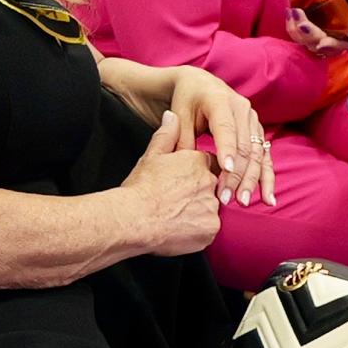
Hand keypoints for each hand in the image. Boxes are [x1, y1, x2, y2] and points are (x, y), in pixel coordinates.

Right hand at [123, 102, 224, 258]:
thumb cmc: (140, 188)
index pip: (208, 164)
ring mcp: (212, 207)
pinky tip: (181, 230)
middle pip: (213, 187)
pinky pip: (209, 229)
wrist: (134, 218)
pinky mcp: (211, 229)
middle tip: (178, 202)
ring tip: (177, 217)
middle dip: (199, 193)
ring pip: (212, 209)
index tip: (183, 182)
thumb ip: (166, 135)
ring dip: (200, 213)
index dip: (195, 174)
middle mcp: (209, 182)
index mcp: (197, 162)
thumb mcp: (151, 156)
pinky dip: (199, 231)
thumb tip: (172, 116)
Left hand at [154, 64, 273, 215]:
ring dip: (252, 180)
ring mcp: (253, 121)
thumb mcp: (179, 115)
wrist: (200, 85)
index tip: (226, 170)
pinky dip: (267, 178)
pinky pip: (265, 157)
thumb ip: (181, 139)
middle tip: (227, 198)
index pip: (226, 128)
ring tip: (244, 202)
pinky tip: (268, 198)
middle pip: (244, 146)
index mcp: (220, 100)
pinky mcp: (258, 132)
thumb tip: (185, 166)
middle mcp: (242, 109)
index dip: (227, 149)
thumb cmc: (186, 101)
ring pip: (257, 154)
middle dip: (238, 175)